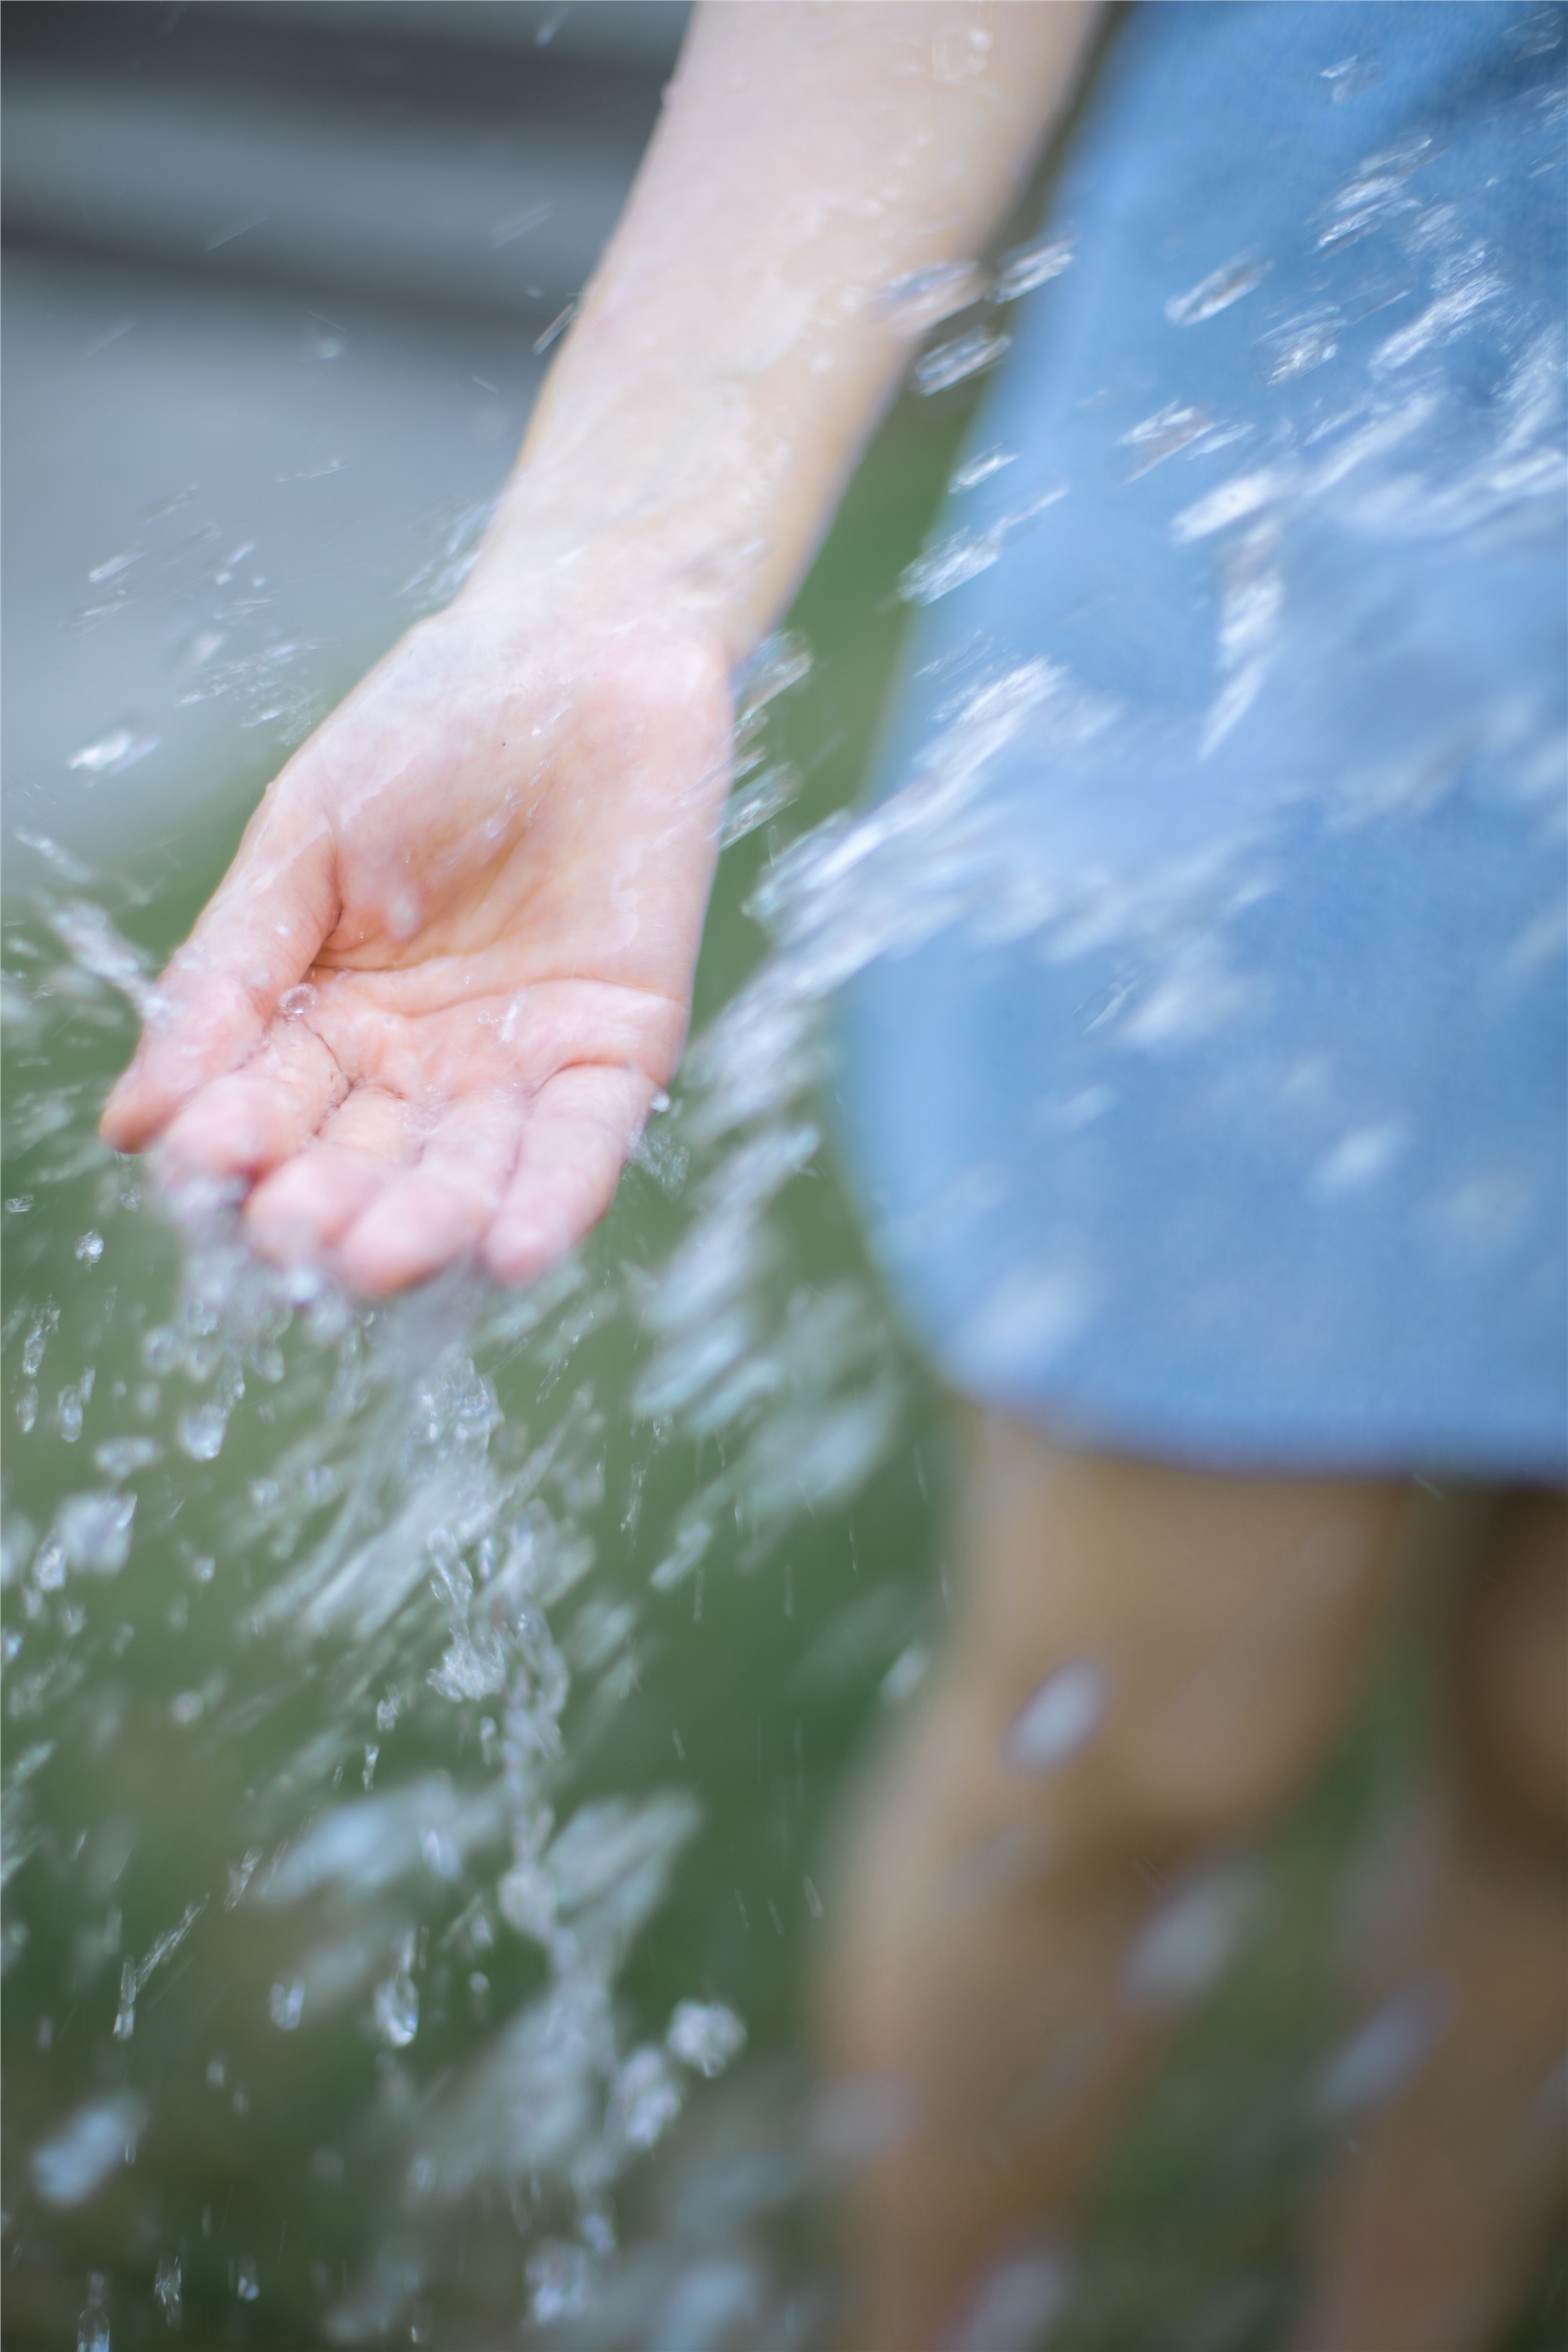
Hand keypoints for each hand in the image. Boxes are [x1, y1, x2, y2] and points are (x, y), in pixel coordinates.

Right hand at [100, 585, 731, 1293]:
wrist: (577, 647)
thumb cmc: (428, 732)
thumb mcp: (302, 848)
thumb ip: (228, 979)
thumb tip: (134, 1122)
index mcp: (329, 1021)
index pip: (270, 1110)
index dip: (237, 1143)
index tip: (202, 1169)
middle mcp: (422, 1067)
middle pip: (367, 1164)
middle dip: (330, 1207)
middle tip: (293, 1240)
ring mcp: (522, 1063)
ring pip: (470, 1171)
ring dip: (429, 1223)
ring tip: (379, 1260)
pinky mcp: (620, 1049)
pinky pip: (585, 1145)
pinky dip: (554, 1199)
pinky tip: (511, 1252)